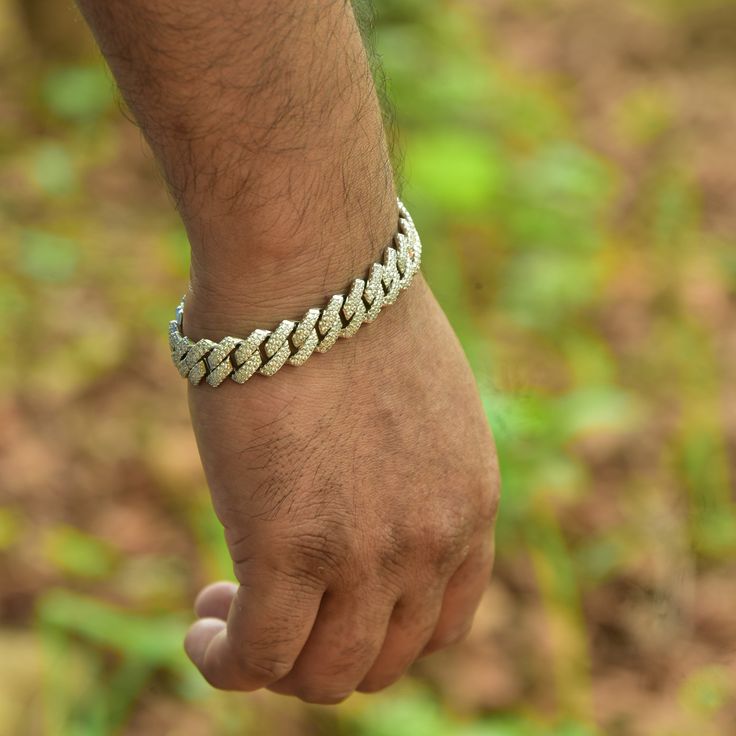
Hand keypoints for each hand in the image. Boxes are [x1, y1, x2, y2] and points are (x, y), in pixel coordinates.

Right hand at [182, 273, 500, 702]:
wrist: (316, 269)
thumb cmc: (352, 314)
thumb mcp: (413, 398)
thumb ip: (404, 458)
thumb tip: (358, 473)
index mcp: (470, 501)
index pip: (444, 622)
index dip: (382, 628)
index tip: (333, 599)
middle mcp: (432, 540)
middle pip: (386, 660)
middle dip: (328, 651)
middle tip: (274, 606)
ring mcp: (368, 554)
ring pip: (326, 676)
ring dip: (276, 665)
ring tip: (231, 614)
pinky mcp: (291, 551)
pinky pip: (256, 658)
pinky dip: (225, 661)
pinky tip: (203, 625)